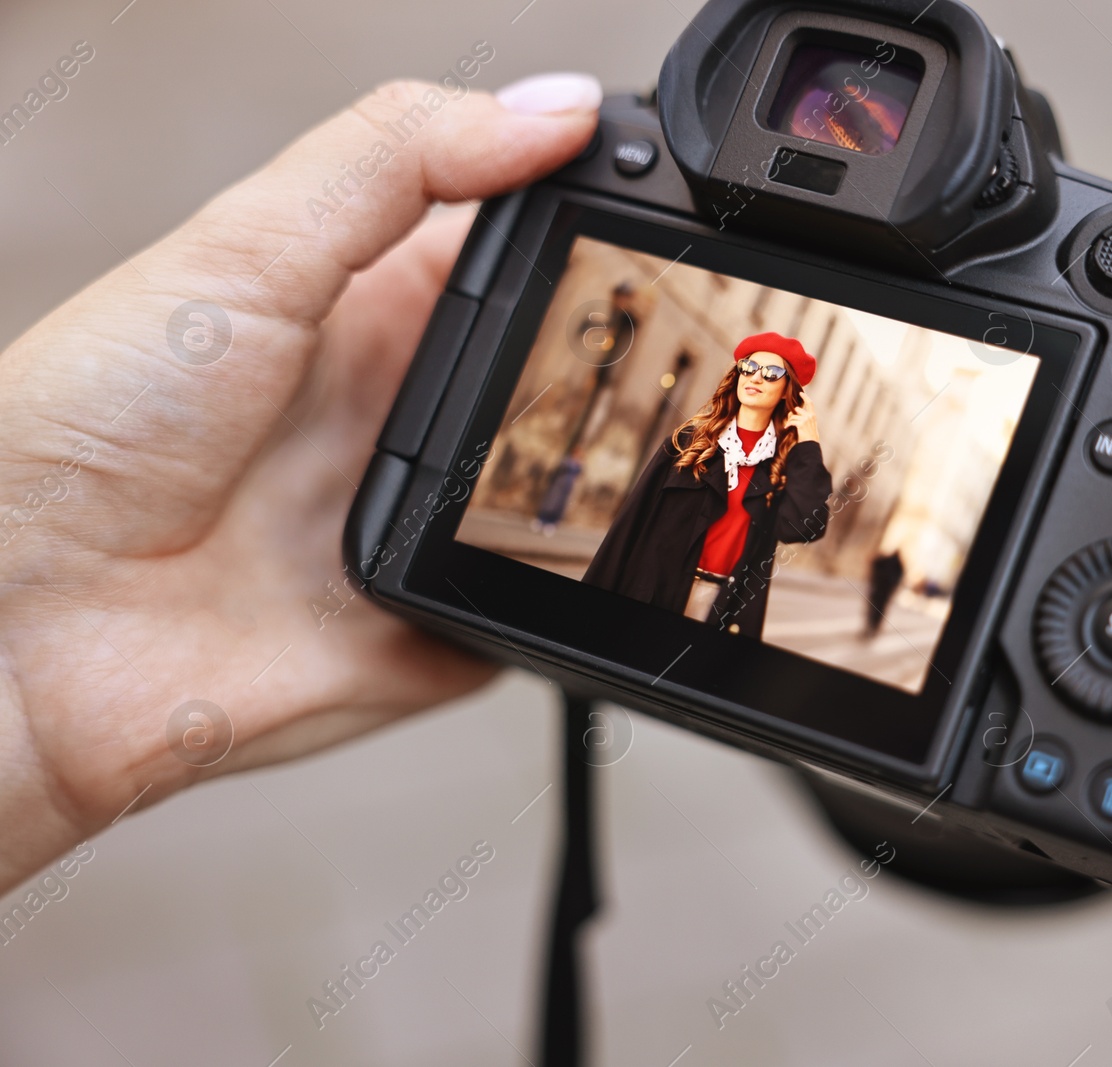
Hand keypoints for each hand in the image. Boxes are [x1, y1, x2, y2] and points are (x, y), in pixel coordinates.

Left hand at [0, 73, 600, 892]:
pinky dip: (563, 617)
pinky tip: (593, 590)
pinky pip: (525, 624)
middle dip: (628, 376)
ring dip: (604, 496)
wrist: (18, 625)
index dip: (593, 230)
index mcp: (365, 311)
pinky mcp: (425, 631)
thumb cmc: (86, 422)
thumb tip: (551, 106)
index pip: (515, 253)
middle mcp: (400, 419)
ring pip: (561, 506)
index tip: (670, 215)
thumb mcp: (247, 250)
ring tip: (672, 475)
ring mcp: (419, 528)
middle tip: (702, 362)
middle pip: (562, 384)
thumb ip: (400, 161)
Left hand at [786, 392, 819, 442]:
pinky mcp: (801, 424)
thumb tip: (795, 412)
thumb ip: (805, 418)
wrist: (810, 443)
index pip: (810, 403)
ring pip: (793, 416)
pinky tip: (787, 427)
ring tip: (788, 425)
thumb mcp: (810, 425)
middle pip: (798, 409)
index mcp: (813, 416)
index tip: (801, 393)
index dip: (805, 397)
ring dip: (789, 421)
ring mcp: (806, 419)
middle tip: (790, 420)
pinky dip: (788, 424)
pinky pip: (791, 421)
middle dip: (792, 414)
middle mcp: (810, 416)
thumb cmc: (809, 436)